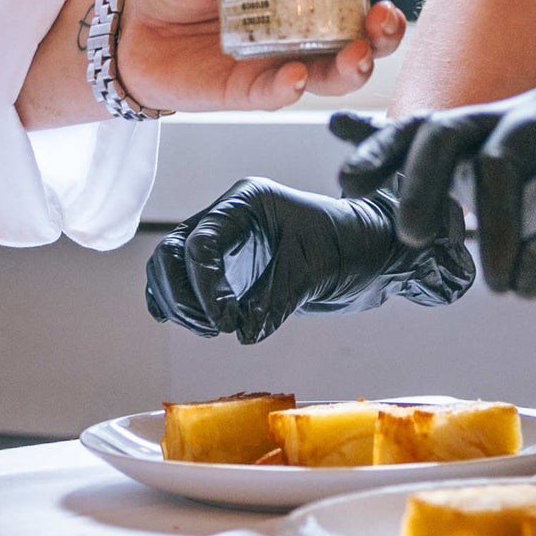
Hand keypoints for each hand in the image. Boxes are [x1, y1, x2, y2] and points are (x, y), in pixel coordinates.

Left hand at [112, 0, 407, 111]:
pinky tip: (296, 78)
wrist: (136, 32)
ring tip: (357, 56)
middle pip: (363, 32)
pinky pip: (279, 93)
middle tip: (382, 18)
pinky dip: (291, 88)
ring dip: (354, 66)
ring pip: (335, 73)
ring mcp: (283, 60)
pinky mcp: (252, 90)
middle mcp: (304, 25)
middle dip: (385, 27)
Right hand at [144, 174, 471, 342]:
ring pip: (169, 270)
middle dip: (184, 296)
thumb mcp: (317, 270)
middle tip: (216, 327)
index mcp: (245, 202)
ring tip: (216, 329)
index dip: (204, 286)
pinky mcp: (222, 271)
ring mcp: (221, 245)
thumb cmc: (348, 246)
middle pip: (172, 252)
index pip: (202, 241)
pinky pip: (179, 284)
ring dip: (180, 305)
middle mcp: (225, 219)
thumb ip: (278, 301)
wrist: (366, 255)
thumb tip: (244, 333)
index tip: (225, 322)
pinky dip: (176, 305)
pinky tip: (195, 325)